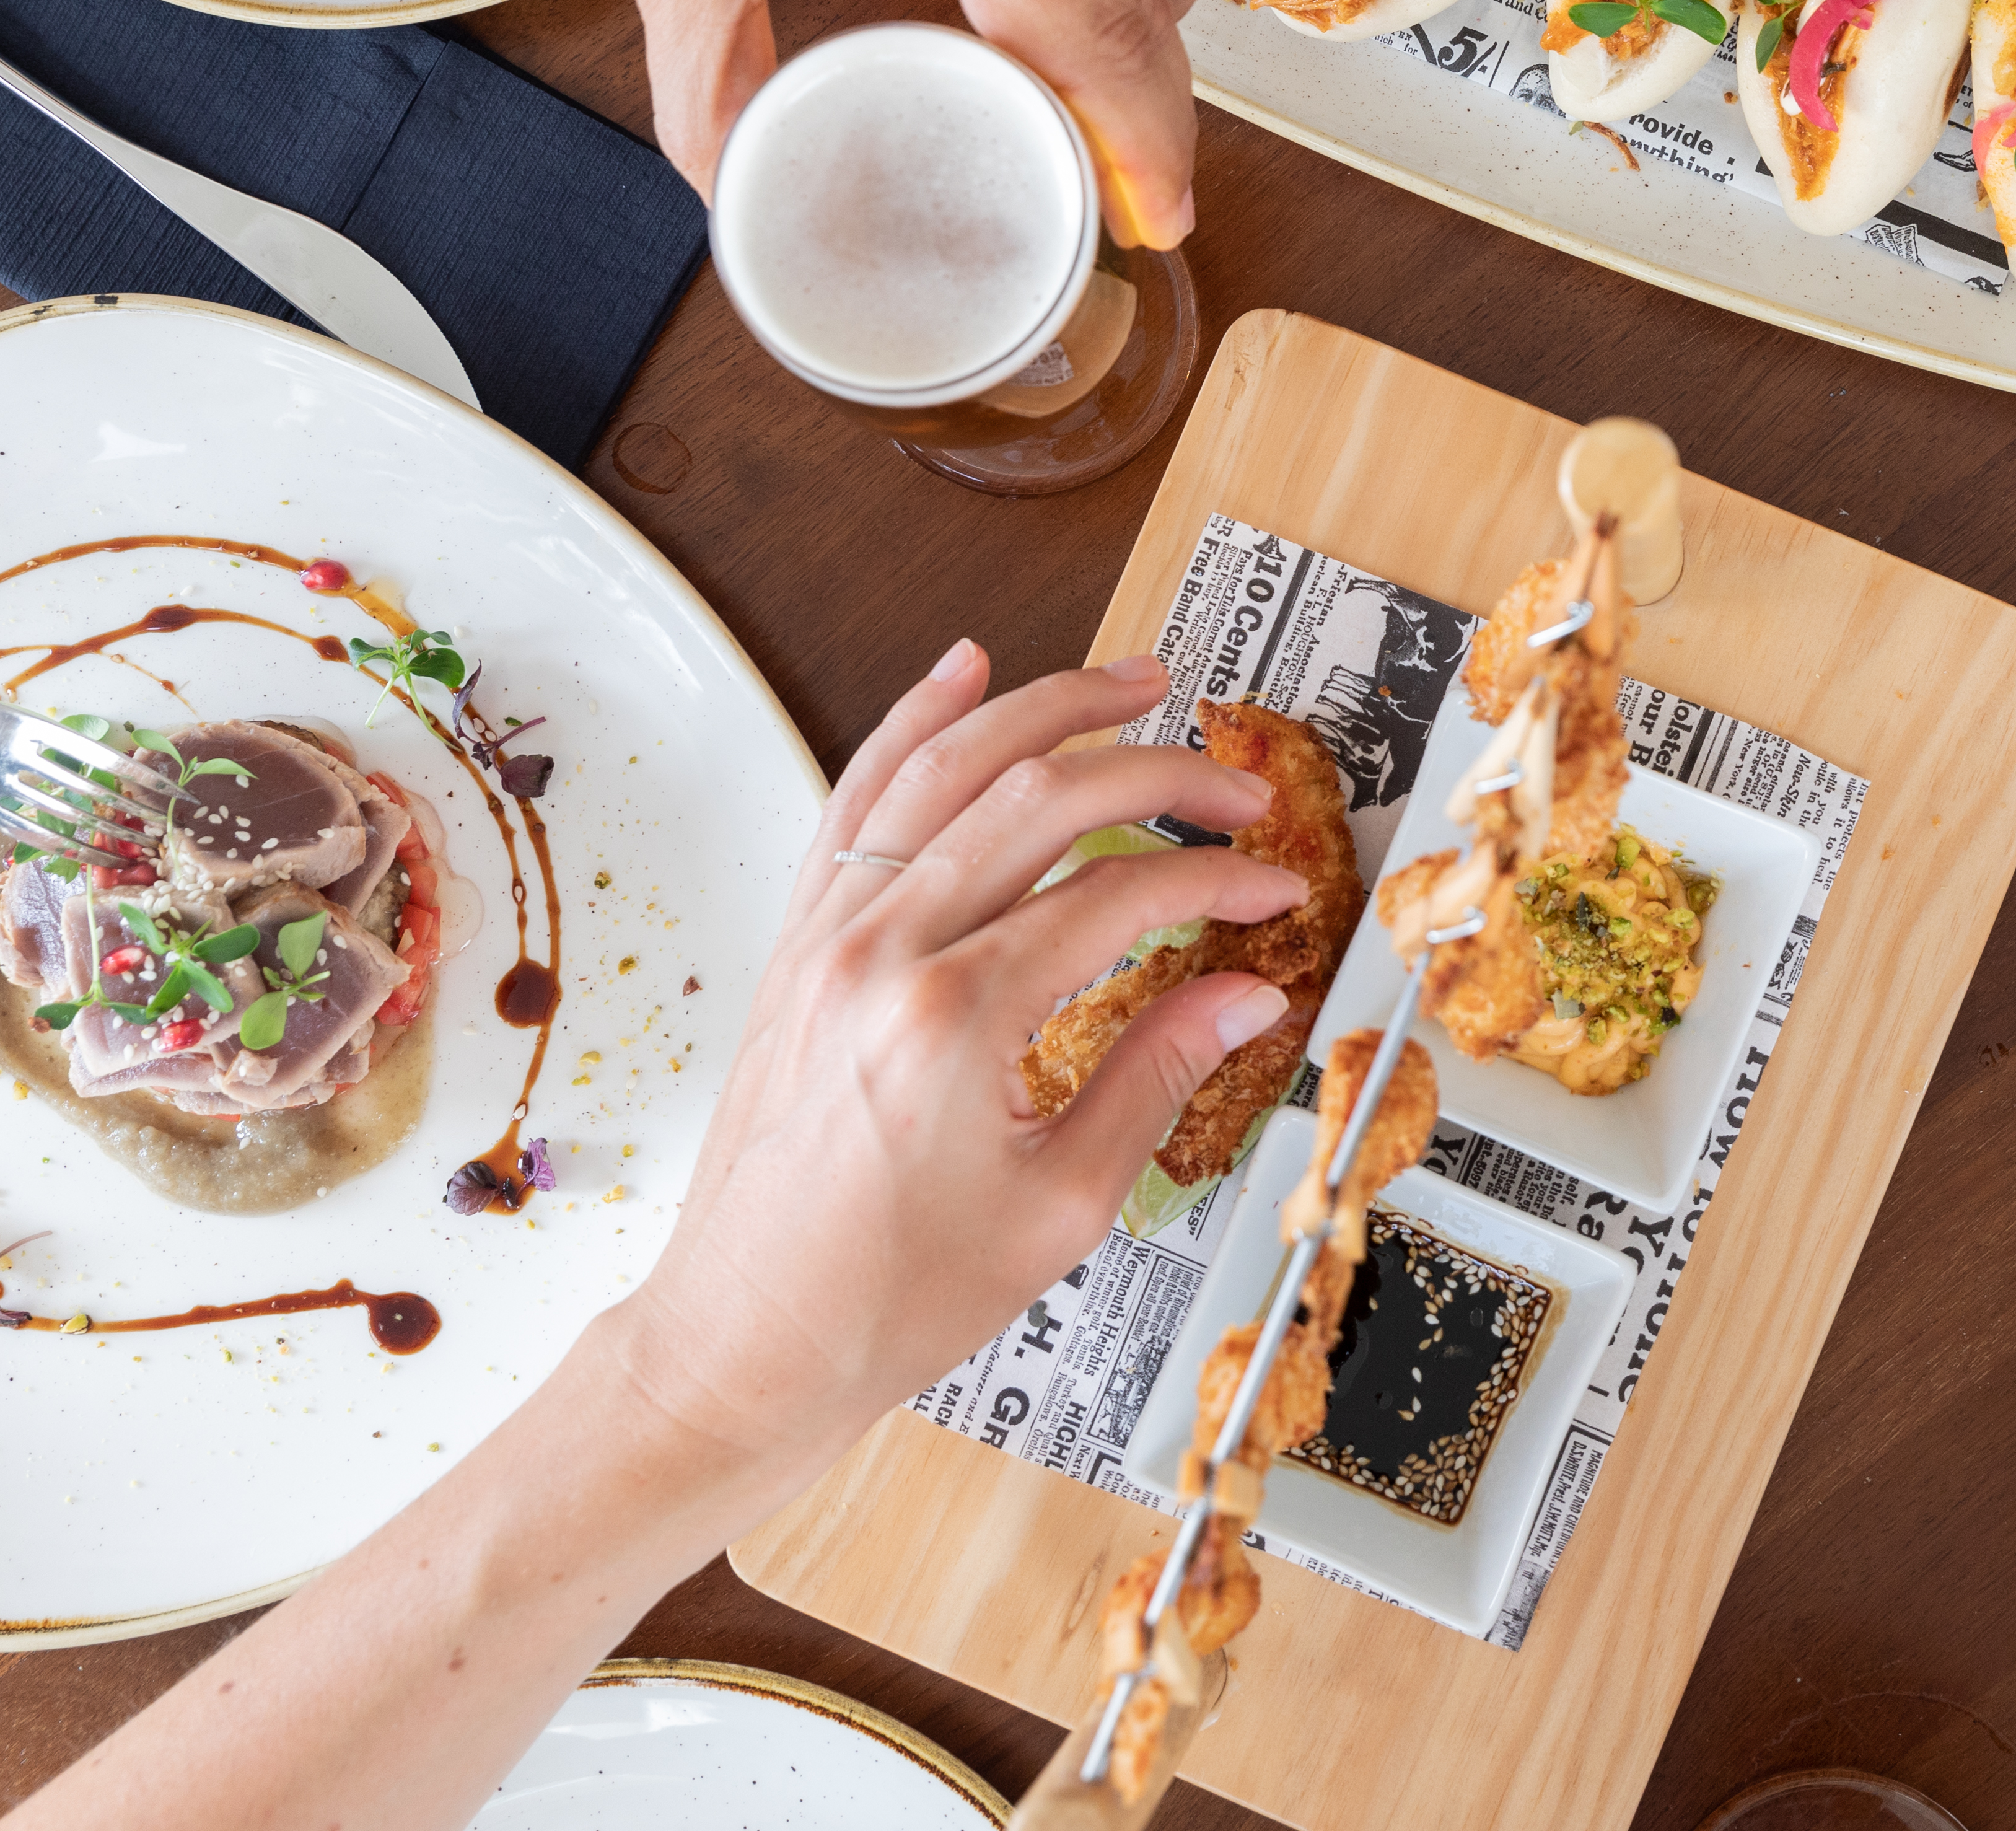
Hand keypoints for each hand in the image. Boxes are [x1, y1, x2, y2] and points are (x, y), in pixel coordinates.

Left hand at [601, 643, 1302, 1484]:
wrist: (744, 1342)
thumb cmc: (884, 1299)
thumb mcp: (1058, 1207)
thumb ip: (1154, 1077)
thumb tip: (1243, 997)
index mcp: (952, 1020)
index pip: (1118, 898)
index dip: (1214, 883)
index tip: (1271, 892)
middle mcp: (880, 951)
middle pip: (1041, 799)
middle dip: (1159, 771)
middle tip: (1235, 783)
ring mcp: (827, 936)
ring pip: (945, 765)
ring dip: (1045, 706)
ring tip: (1132, 680)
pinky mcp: (799, 943)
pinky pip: (858, 798)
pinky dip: (912, 723)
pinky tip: (962, 674)